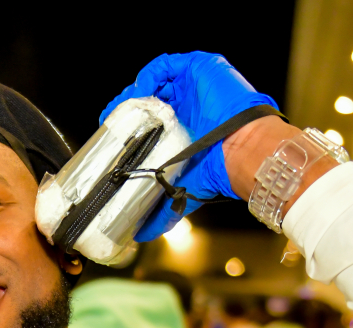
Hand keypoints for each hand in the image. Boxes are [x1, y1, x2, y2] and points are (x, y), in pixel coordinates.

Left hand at [100, 52, 278, 241]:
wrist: (239, 150)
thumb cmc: (215, 170)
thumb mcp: (180, 191)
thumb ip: (161, 211)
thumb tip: (139, 236)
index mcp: (180, 129)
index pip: (148, 122)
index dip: (128, 127)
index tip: (113, 138)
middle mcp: (186, 106)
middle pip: (148, 100)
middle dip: (128, 108)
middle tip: (113, 120)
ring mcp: (191, 87)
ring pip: (154, 82)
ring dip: (134, 91)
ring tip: (122, 106)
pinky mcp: (199, 68)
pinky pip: (166, 65)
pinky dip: (149, 75)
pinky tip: (140, 91)